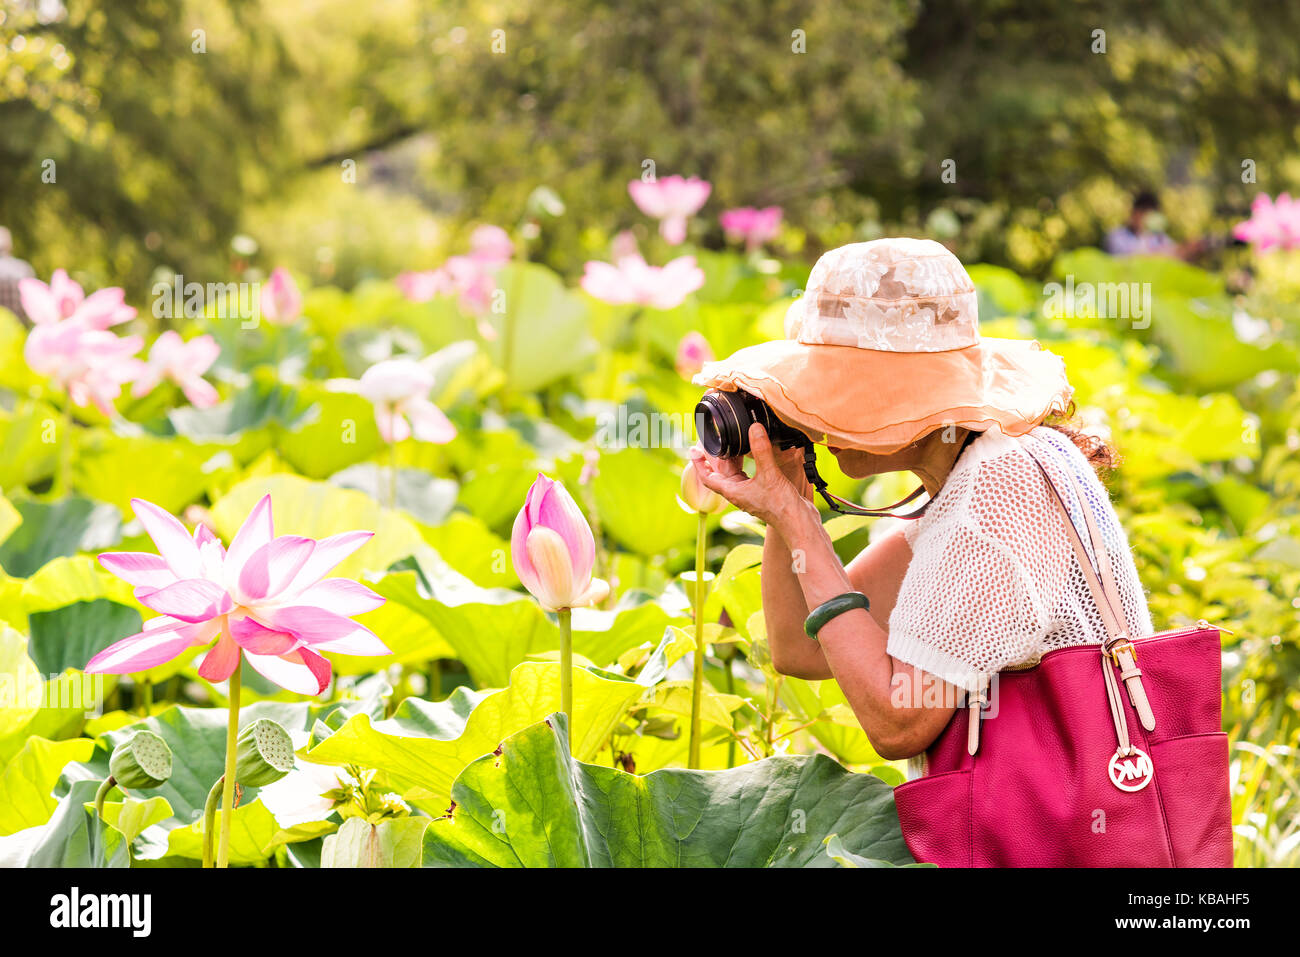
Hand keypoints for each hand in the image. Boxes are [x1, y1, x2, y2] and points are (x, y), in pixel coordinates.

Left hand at [694, 423, 818, 529]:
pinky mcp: (762, 491)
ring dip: (732, 459)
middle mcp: (739, 493)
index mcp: (733, 492)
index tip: (693, 450)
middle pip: (721, 473)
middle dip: (716, 457)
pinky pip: (749, 475)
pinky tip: (753, 454)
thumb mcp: (769, 474)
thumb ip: (761, 450)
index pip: (708, 478)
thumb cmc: (781, 506)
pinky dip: (747, 463)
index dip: (699, 464)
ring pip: (735, 473)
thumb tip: (754, 428)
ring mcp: (750, 493)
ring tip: (732, 443)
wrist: (797, 522)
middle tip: (714, 440)